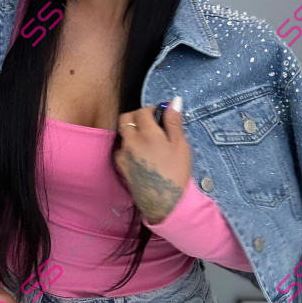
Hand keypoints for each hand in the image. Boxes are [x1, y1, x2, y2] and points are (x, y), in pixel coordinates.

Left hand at [114, 98, 191, 224]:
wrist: (164, 201)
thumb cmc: (176, 172)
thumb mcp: (181, 145)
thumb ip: (174, 121)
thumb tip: (174, 101)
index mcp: (148, 134)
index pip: (142, 111)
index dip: (151, 110)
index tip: (159, 115)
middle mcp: (131, 141)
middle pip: (126, 118)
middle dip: (136, 116)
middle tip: (150, 123)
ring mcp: (123, 154)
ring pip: (122, 133)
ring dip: (131, 130)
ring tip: (146, 140)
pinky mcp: (120, 165)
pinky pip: (120, 148)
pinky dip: (128, 146)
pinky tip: (140, 153)